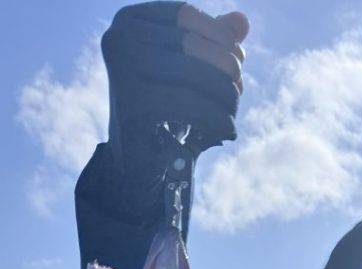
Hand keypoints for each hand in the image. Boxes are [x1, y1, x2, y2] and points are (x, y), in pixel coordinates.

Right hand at [102, 2, 248, 159]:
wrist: (135, 160)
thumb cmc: (164, 108)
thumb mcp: (188, 70)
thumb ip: (212, 41)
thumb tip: (243, 20)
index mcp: (128, 21)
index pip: (185, 15)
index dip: (220, 36)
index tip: (240, 61)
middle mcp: (118, 39)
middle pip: (191, 44)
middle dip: (225, 67)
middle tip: (238, 91)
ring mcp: (121, 71)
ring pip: (194, 74)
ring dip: (225, 94)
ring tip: (233, 112)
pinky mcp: (132, 106)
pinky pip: (190, 105)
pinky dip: (216, 119)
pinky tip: (229, 130)